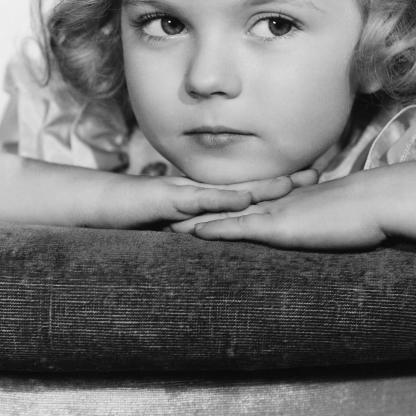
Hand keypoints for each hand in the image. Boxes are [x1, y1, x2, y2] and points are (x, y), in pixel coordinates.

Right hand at [98, 168, 319, 228]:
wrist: (97, 205)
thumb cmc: (133, 216)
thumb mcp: (174, 227)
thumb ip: (200, 229)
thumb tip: (223, 241)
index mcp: (206, 200)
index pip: (248, 193)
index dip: (277, 188)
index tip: (308, 184)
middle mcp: (200, 191)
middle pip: (249, 185)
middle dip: (283, 180)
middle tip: (318, 174)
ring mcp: (185, 192)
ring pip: (230, 188)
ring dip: (262, 186)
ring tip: (293, 183)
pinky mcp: (168, 198)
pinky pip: (199, 199)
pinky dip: (223, 199)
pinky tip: (244, 200)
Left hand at [171, 174, 387, 249]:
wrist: (380, 202)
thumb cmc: (368, 212)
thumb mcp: (339, 218)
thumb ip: (324, 220)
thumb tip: (324, 225)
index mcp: (288, 203)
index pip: (247, 205)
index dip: (221, 206)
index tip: (196, 209)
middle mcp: (276, 204)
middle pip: (228, 206)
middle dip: (197, 209)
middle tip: (166, 212)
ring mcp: (278, 213)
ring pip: (227, 215)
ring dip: (196, 219)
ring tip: (165, 222)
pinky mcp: (283, 226)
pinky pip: (243, 227)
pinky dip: (218, 229)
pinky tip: (195, 233)